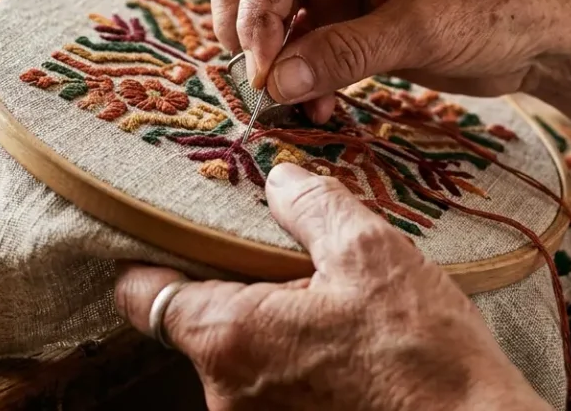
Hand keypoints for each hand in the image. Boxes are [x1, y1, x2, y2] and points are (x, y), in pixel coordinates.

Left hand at [114, 163, 545, 410]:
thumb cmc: (428, 364)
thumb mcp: (372, 254)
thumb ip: (312, 206)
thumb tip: (281, 180)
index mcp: (229, 337)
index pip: (141, 295)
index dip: (149, 258)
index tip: (168, 233)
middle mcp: (226, 395)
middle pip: (196, 324)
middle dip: (233, 287)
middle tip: (280, 259)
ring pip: (239, 359)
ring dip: (271, 329)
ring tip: (329, 307)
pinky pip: (270, 391)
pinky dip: (295, 365)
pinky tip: (345, 349)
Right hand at [210, 0, 570, 120]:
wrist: (544, 36)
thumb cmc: (499, 11)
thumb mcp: (422, 31)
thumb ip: (344, 54)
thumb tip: (274, 82)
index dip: (254, 10)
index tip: (261, 70)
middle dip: (241, 17)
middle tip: (254, 73)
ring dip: (267, 49)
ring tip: (286, 100)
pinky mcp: (342, 7)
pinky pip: (294, 33)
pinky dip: (294, 68)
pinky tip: (316, 103)